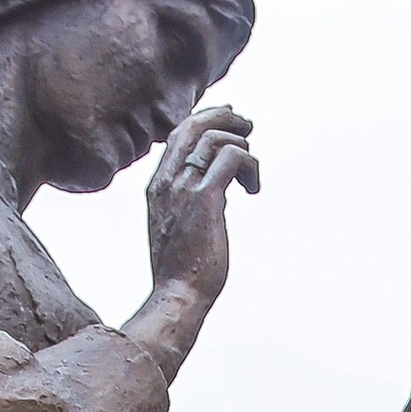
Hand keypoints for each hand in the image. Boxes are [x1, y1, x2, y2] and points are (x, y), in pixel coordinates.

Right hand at [143, 102, 256, 311]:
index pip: (178, 136)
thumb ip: (192, 202)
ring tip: (252, 166)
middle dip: (223, 117)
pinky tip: (253, 188)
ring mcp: (184, 188)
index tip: (227, 119)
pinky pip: (232, 158)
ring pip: (213, 138)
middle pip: (192, 126)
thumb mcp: (179, 227)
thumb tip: (218, 189)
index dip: (204, 119)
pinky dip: (249, 165)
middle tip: (247, 124)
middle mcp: (167, 181)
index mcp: (157, 186)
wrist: (178, 294)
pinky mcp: (206, 199)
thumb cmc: (182, 270)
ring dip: (240, 142)